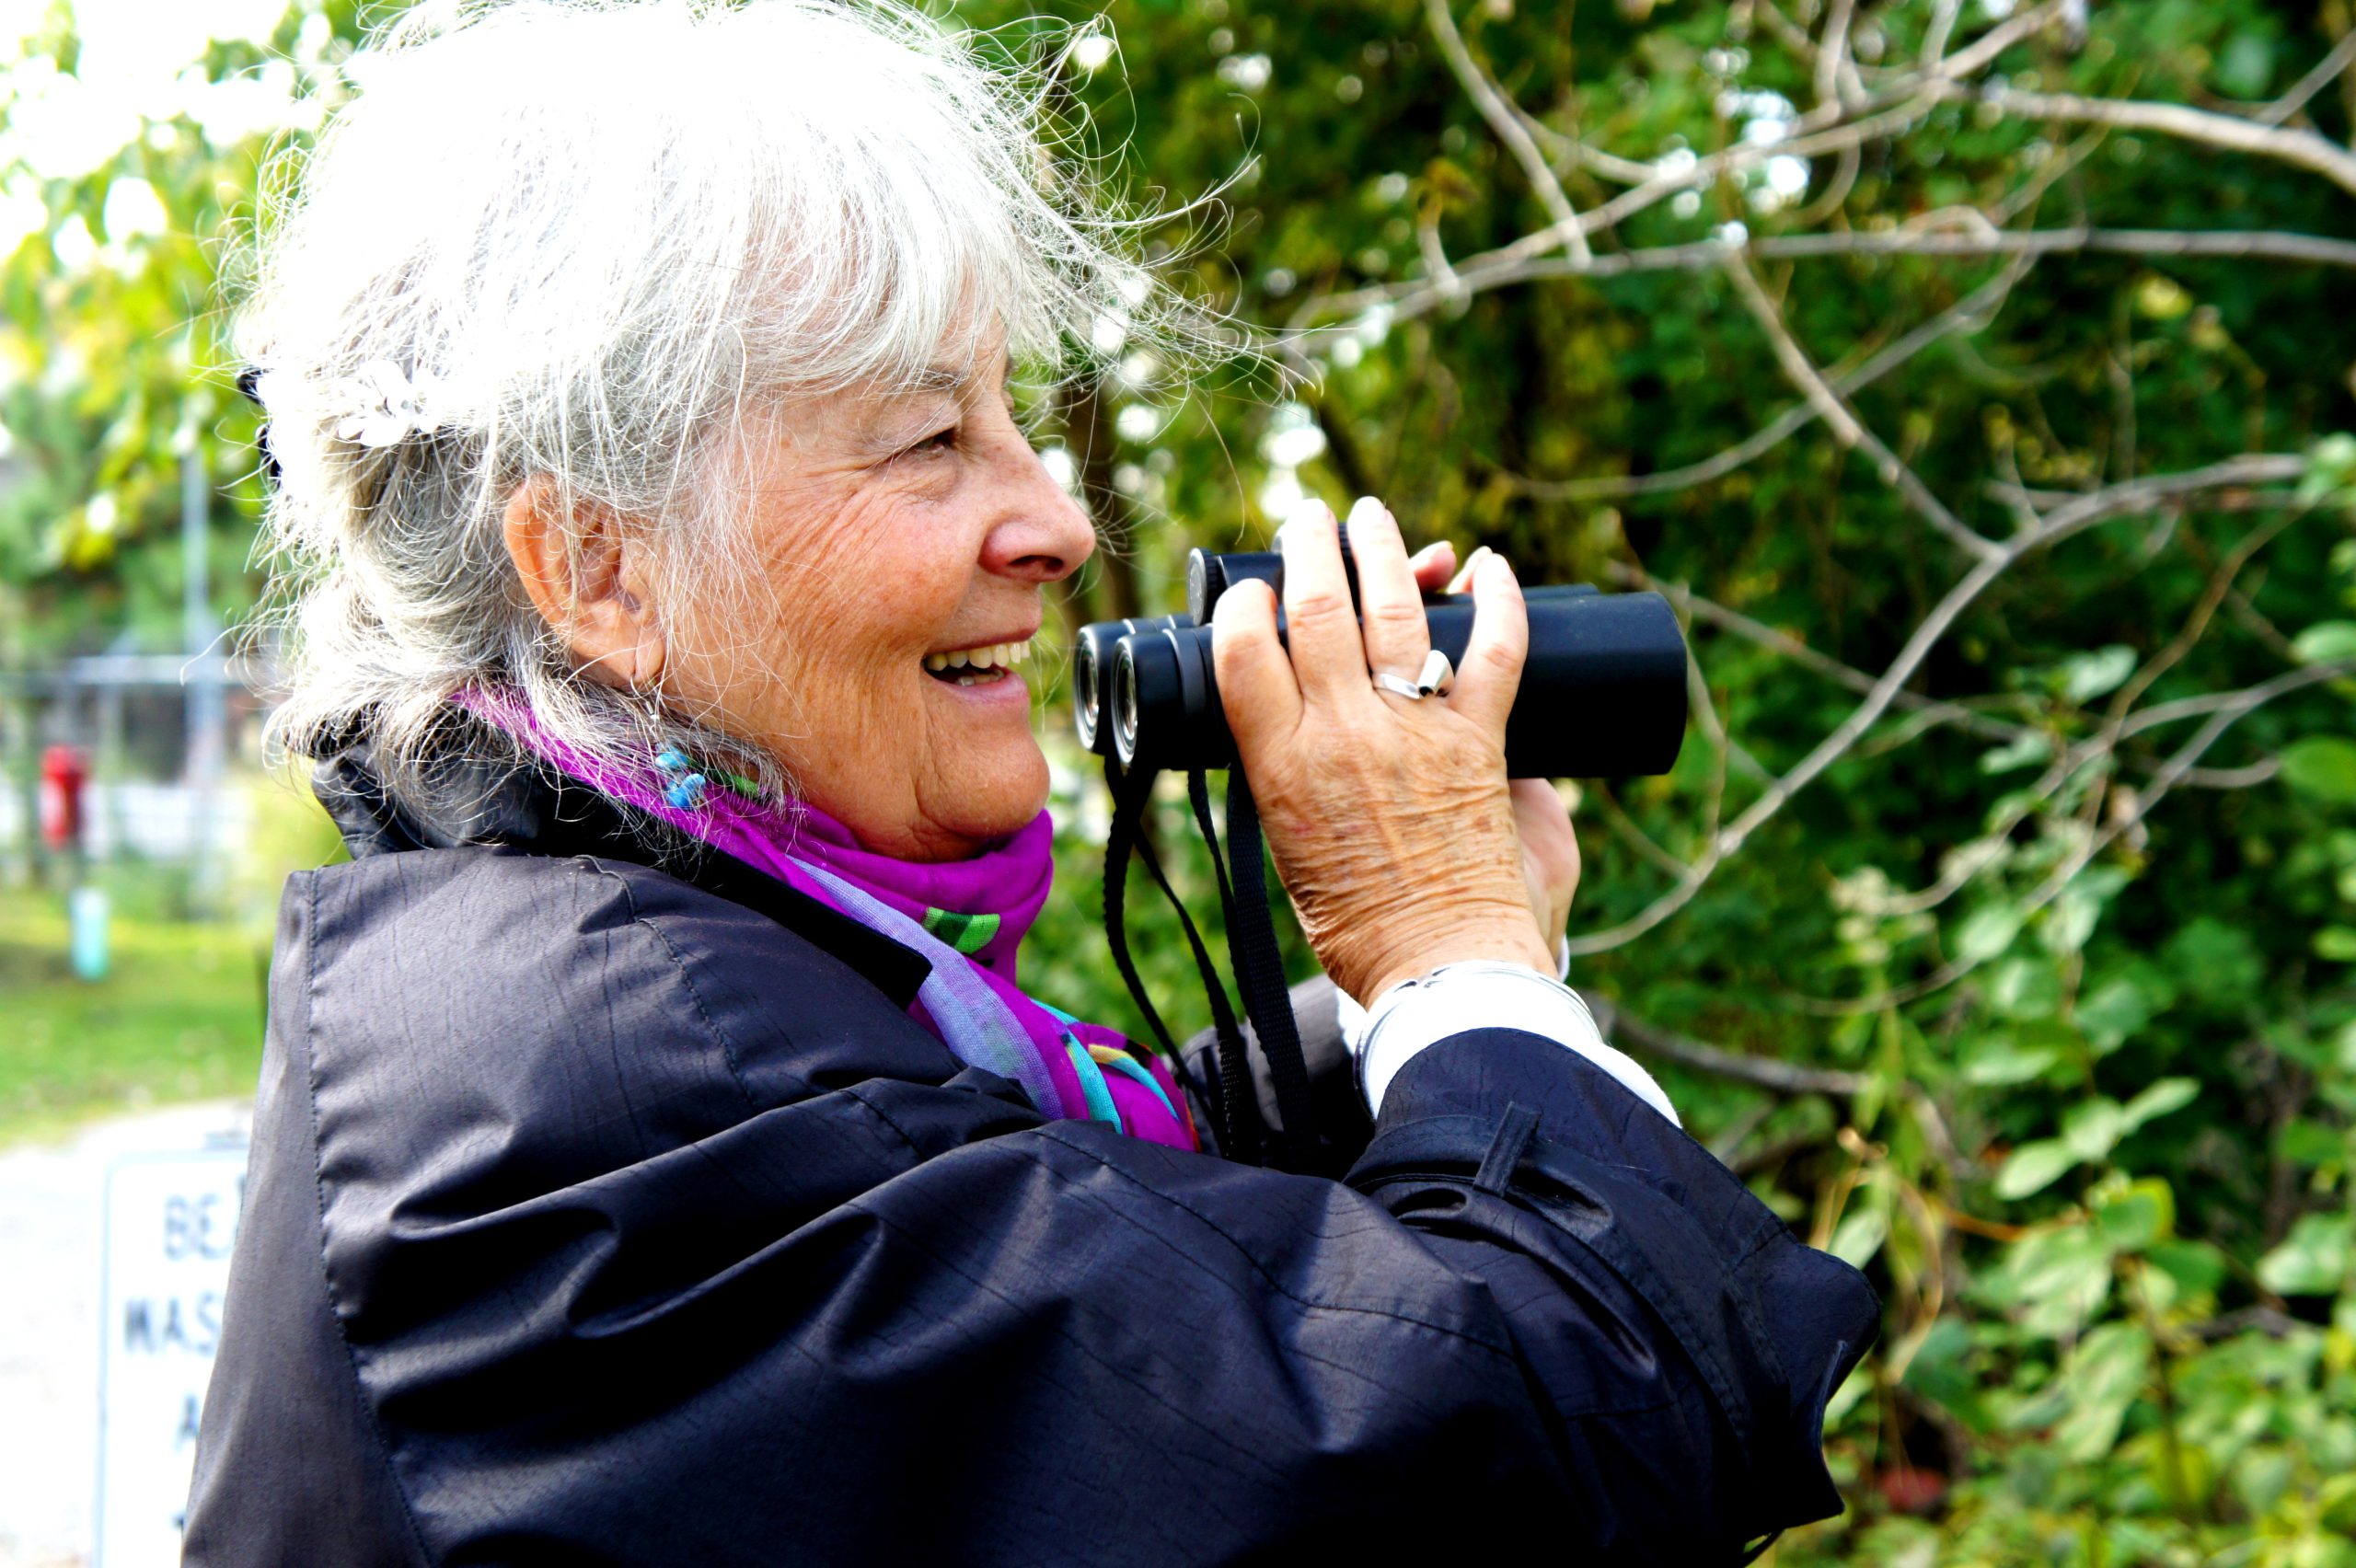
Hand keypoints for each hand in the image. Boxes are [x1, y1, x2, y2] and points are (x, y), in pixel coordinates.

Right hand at [1210, 497, 1557, 1003]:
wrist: (1441, 969)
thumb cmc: (1360, 926)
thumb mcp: (1289, 847)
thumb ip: (1295, 778)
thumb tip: (1311, 725)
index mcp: (1281, 765)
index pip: (1243, 649)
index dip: (1245, 603)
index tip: (1253, 590)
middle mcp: (1344, 734)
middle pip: (1316, 606)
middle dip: (1309, 545)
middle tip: (1309, 518)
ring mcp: (1416, 730)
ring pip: (1396, 608)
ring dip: (1385, 548)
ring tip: (1374, 517)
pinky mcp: (1483, 741)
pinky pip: (1497, 649)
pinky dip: (1499, 600)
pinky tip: (1487, 566)